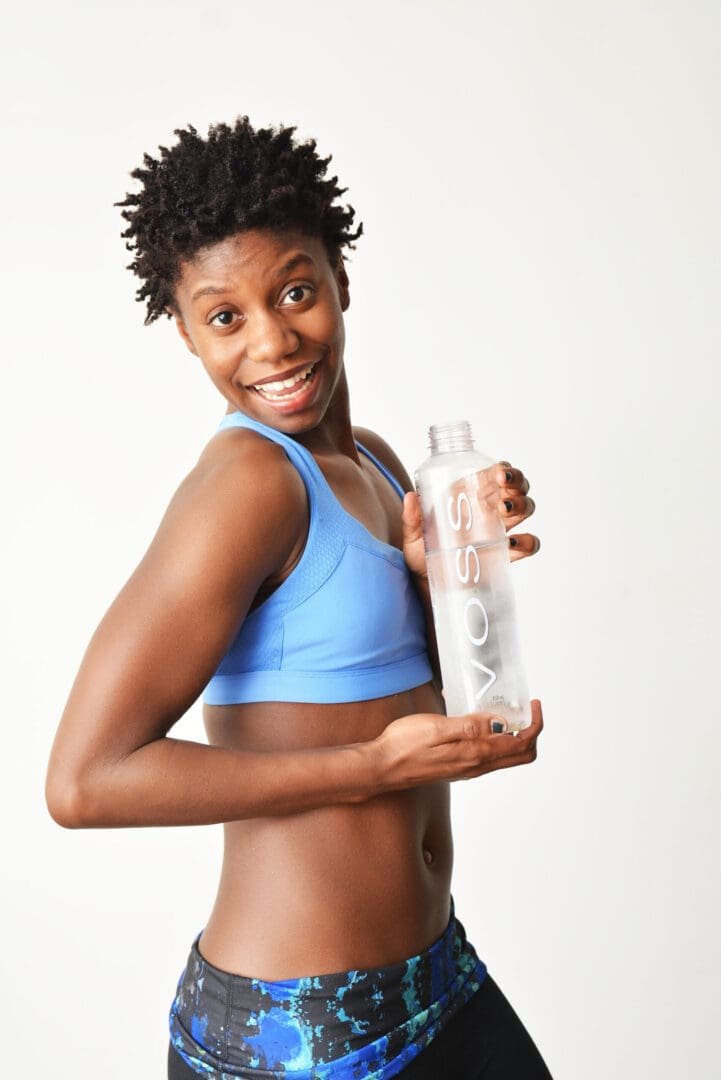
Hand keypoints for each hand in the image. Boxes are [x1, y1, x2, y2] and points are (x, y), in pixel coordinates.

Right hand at [372, 700, 542, 791]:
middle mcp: (477, 766)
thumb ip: (471, 726)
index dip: (534, 724)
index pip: (521, 744)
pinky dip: (496, 739)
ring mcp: (468, 768)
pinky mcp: (458, 766)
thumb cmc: (403, 746)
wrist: (382, 767)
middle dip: (530, 732)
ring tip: (503, 709)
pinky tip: (480, 721)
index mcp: (476, 754)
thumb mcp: (437, 728)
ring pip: (506, 756)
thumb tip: (502, 723)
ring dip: (514, 735)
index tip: (532, 704)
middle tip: (524, 708)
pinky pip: (489, 755)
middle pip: (521, 755)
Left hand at [401, 461, 538, 578]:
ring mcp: (498, 532)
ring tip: (503, 510)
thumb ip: (412, 519)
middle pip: (516, 489)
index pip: (495, 475)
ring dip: (522, 506)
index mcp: (469, 497)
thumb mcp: (414, 537)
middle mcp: (488, 511)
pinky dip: (528, 542)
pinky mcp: (504, 555)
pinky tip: (512, 543)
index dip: (504, 469)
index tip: (499, 472)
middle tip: (503, 488)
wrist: (429, 586)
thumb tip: (410, 497)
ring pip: (525, 510)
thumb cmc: (422, 556)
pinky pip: (528, 545)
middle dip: (517, 483)